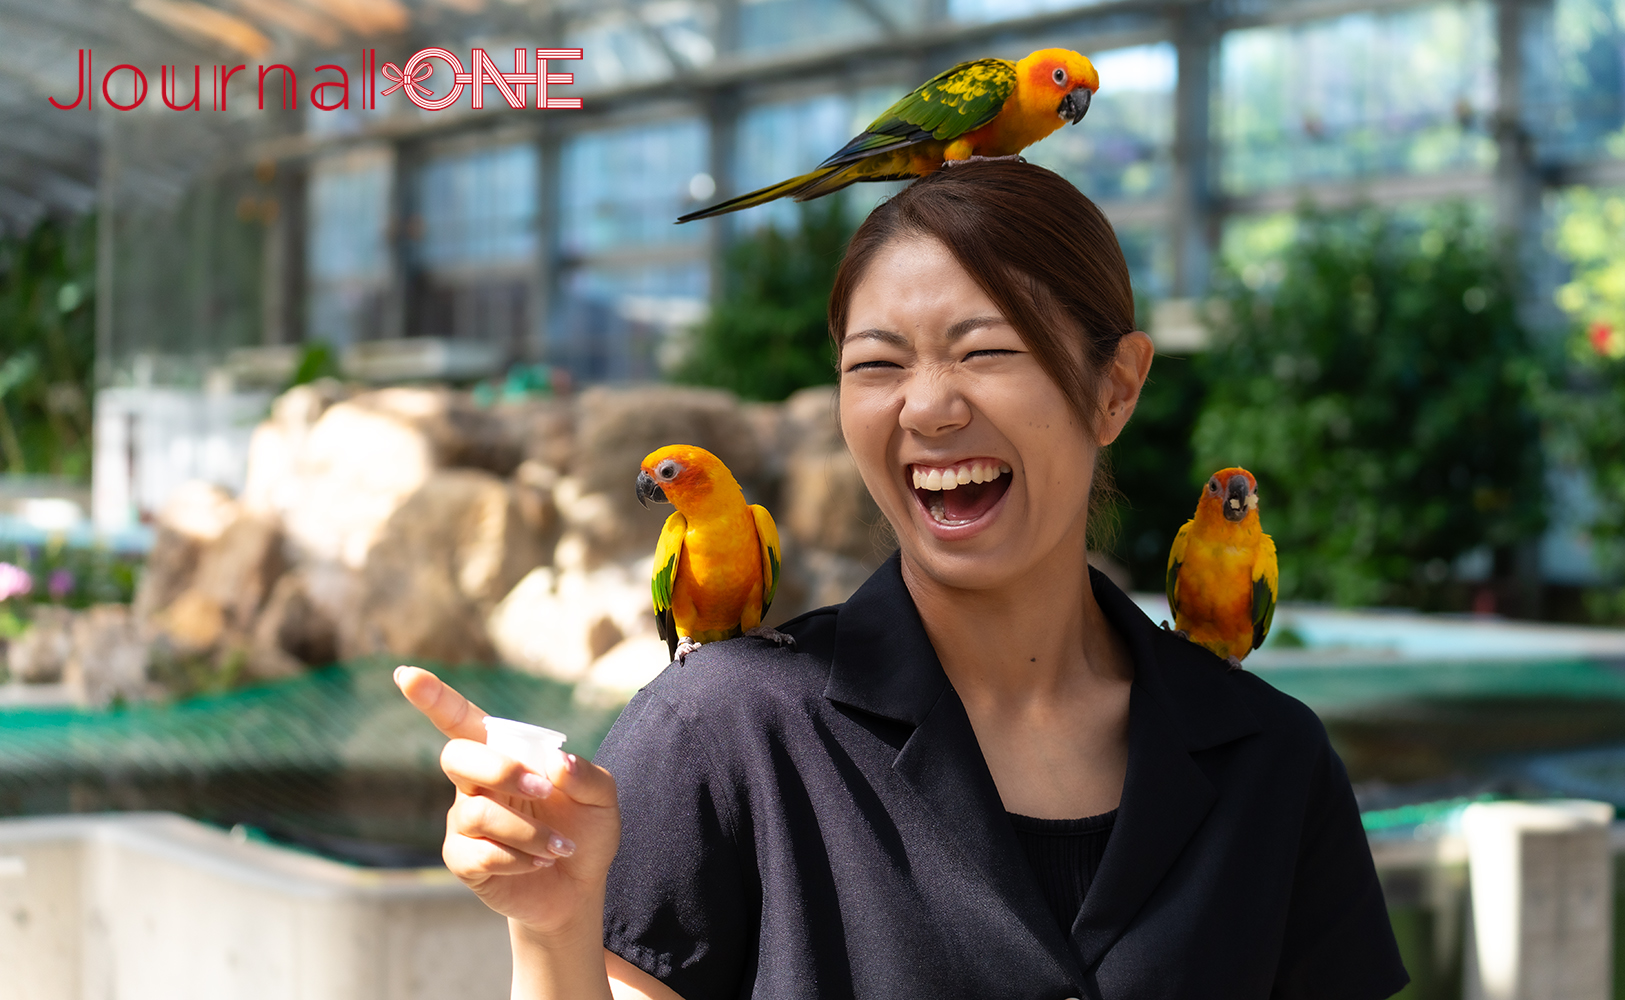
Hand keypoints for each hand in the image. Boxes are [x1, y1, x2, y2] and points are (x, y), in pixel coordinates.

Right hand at [394, 666, 620, 937]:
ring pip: (477, 813)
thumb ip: (587, 775)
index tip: (406, 675)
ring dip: (527, 831)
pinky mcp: (463, 859)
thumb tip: (557, 762)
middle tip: (544, 790)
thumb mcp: (602, 798)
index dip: (433, 698)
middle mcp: (475, 782)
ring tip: (560, 847)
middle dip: (499, 770)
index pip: (461, 720)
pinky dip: (517, 859)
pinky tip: (538, 863)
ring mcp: (464, 821)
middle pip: (457, 757)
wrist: (578, 886)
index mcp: (504, 754)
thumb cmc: (584, 829)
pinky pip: (478, 854)